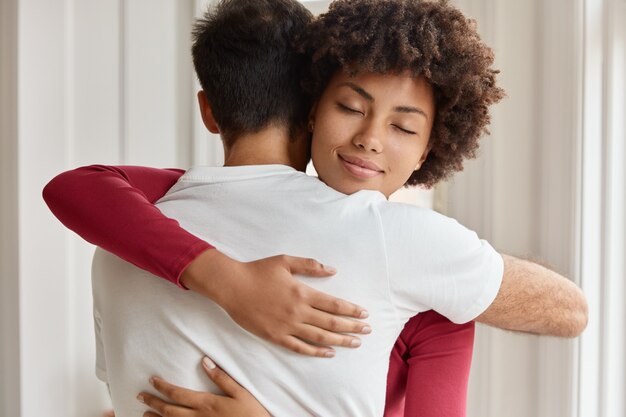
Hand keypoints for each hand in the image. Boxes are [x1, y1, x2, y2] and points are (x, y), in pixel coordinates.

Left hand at [138, 357, 270, 416]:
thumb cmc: (251, 413)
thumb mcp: (240, 392)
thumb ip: (221, 377)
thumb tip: (205, 361)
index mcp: (206, 403)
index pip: (178, 394)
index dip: (163, 387)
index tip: (152, 380)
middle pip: (169, 410)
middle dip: (153, 402)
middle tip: (140, 396)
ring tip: (144, 415)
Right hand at [181, 250, 371, 356]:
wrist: (232, 286)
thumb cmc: (258, 271)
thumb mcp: (285, 261)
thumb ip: (310, 265)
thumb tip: (332, 270)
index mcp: (302, 293)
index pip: (333, 304)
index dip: (351, 310)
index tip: (364, 313)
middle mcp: (297, 311)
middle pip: (331, 322)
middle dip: (352, 327)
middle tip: (368, 330)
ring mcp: (287, 326)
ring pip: (319, 337)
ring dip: (339, 341)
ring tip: (355, 343)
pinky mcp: (275, 336)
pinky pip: (300, 347)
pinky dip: (316, 351)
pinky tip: (328, 353)